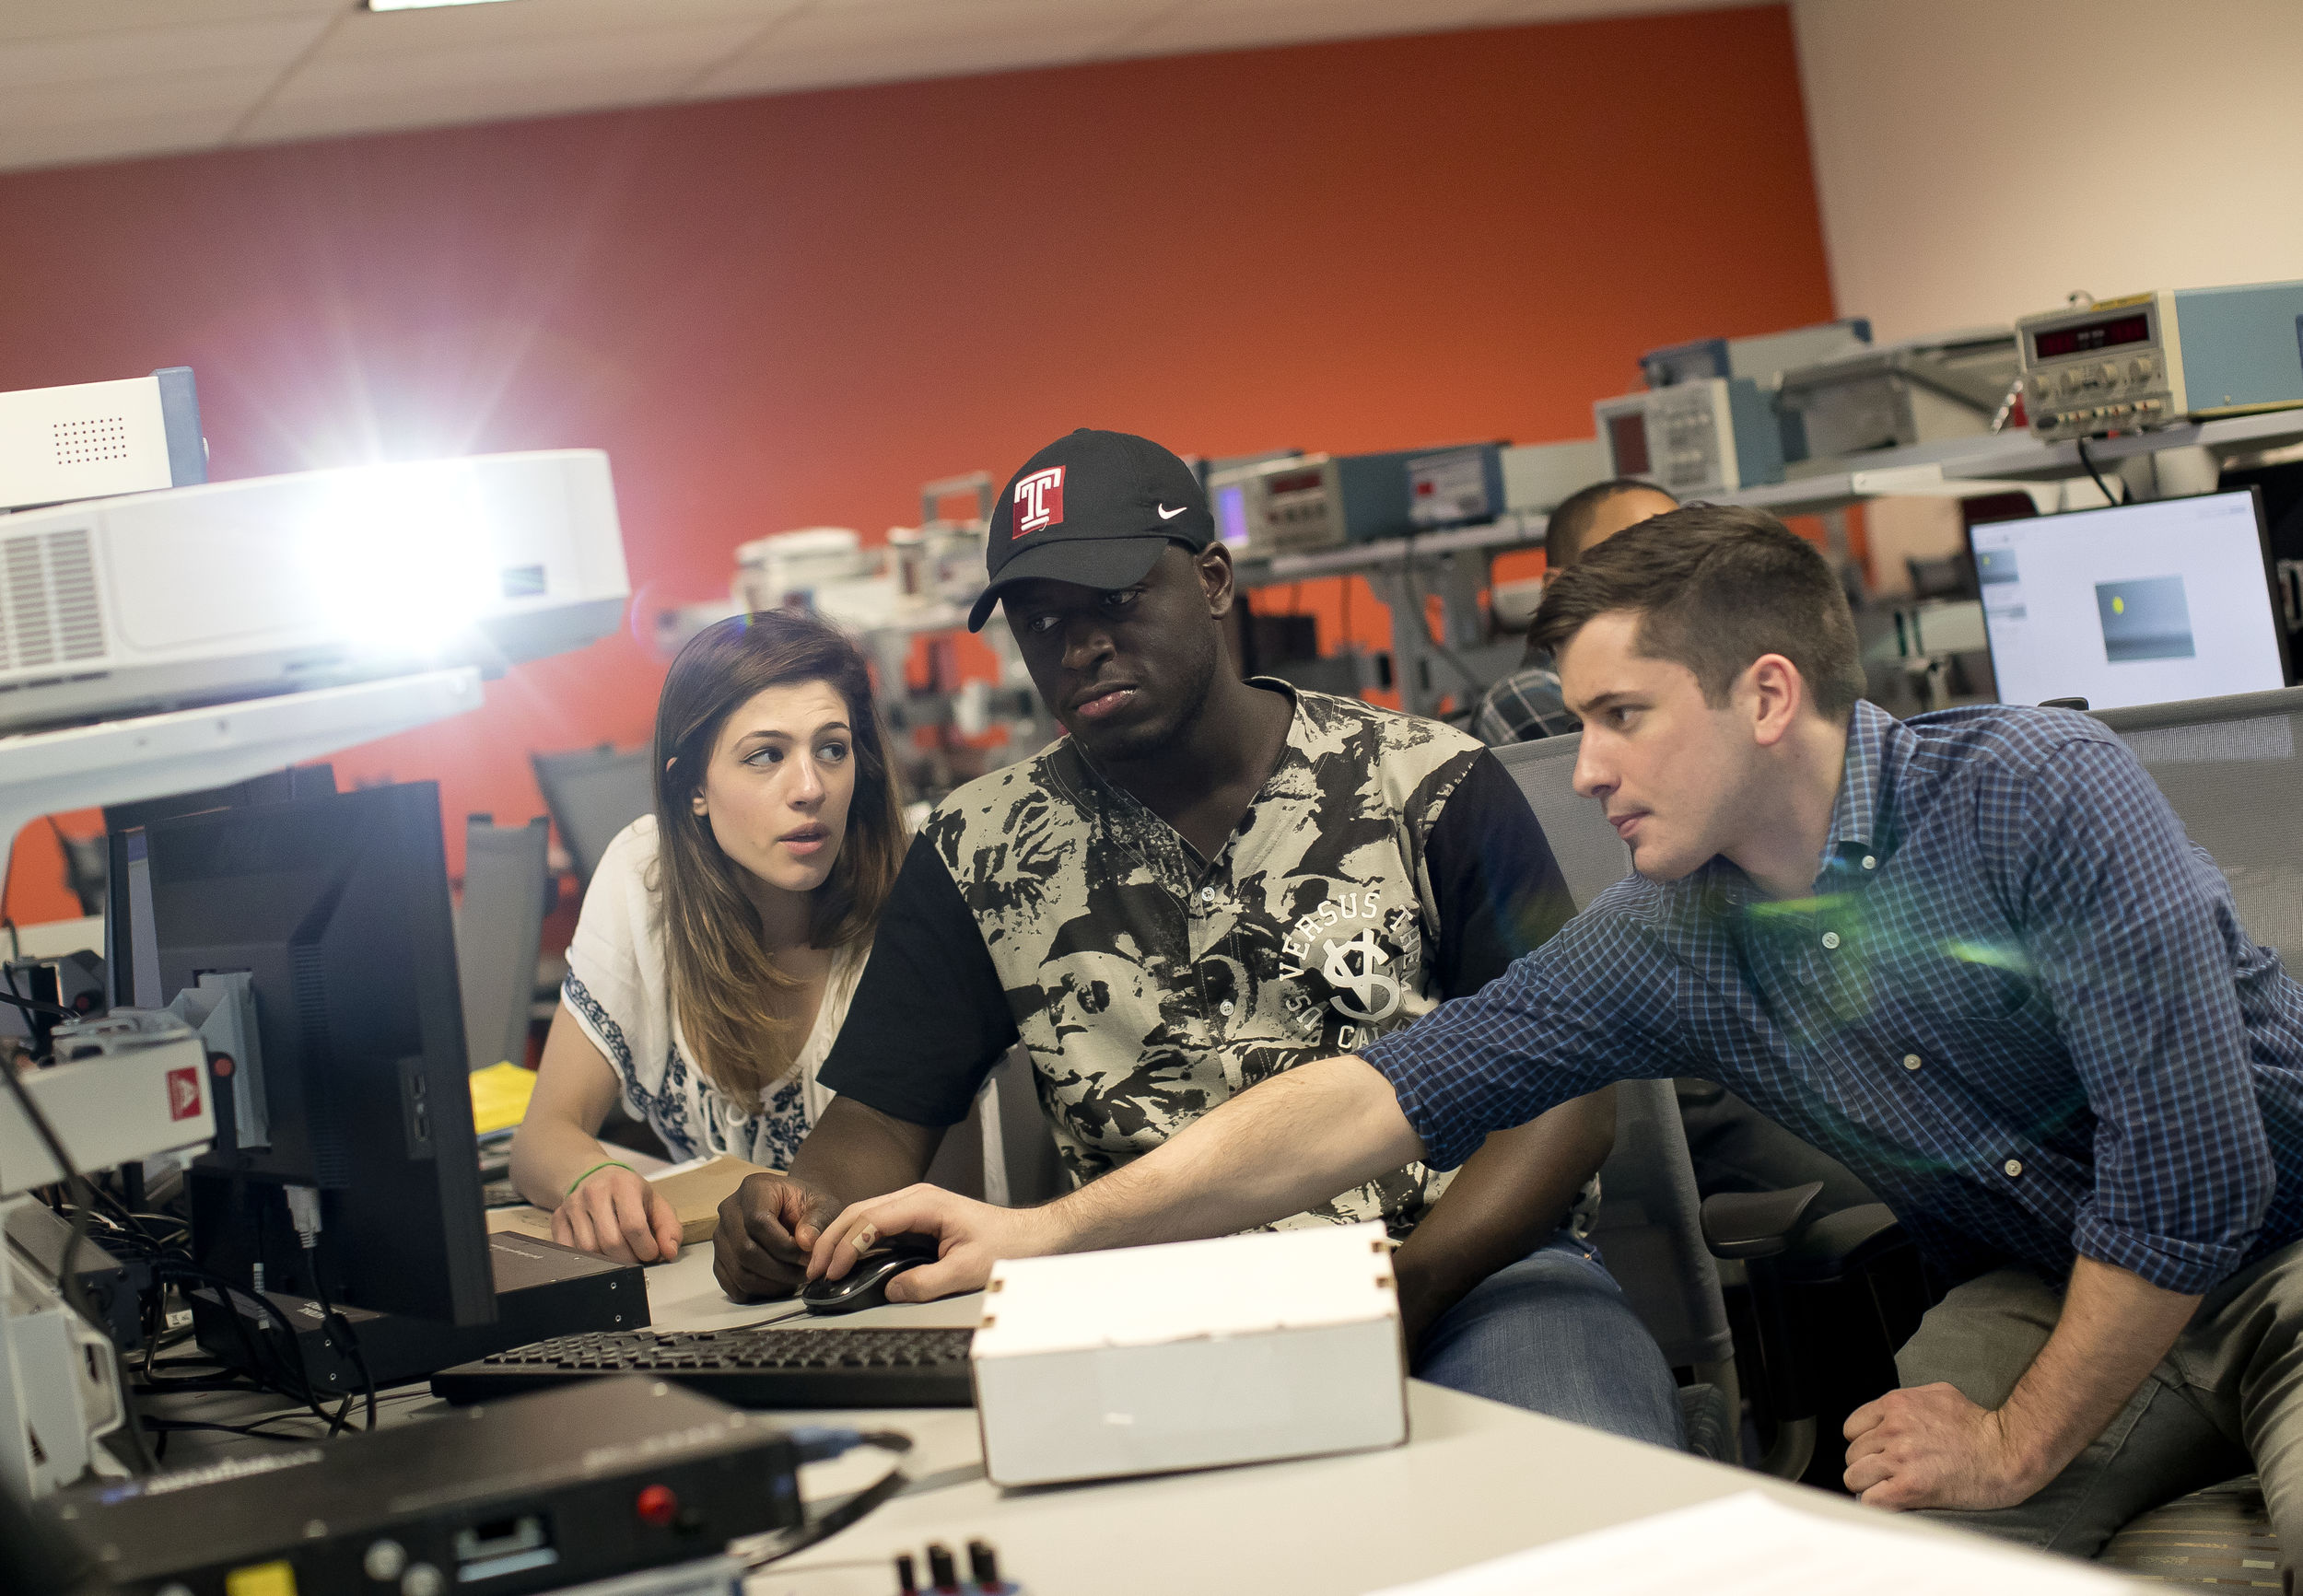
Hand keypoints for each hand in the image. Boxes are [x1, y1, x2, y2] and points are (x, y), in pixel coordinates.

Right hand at [553, 1164, 681, 1264]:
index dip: (646, 1248)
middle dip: (629, 1258)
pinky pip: (569, 1250)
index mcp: (624, 1185)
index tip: (651, 1254)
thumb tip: (669, 1252)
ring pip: (589, 1249)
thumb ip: (669, 1228)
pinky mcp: (558, 1218)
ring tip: (619, 1255)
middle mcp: (595, 1192)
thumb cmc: (628, 1192)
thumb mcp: (655, 1203)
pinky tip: (599, 1252)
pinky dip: (586, 1259)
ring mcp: (573, 1205)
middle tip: (636, 1257)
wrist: (593, 1175)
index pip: (634, 1226)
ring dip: (608, 1261)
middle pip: (611, 1242)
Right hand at [713, 1172, 842, 1300]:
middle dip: (780, 1269)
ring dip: (772, 1284)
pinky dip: (759, 1292)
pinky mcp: (720, 1259)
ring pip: (739, 1272)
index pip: (758, 1222)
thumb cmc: (808, 1207)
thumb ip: (818, 1221)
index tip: (808, 1256)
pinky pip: (733, 1285)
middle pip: (745, 1250)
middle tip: (805, 1273)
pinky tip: (780, 1284)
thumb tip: (806, 1242)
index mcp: (754, 1188)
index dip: (785, 1246)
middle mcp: (730, 1210)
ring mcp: (721, 1236)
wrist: (796, 1212)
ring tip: (795, 1278)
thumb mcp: (823, 1206)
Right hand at [809, 1184, 1066, 1302]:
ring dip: (841, 1240)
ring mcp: (916, 1206)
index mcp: (925, 1203)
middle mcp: (916, 1198)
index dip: (845, 1245)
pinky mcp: (917, 1219)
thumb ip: (926, 1283)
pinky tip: (847, 1261)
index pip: (871, 1220)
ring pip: (864, 1216)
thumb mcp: (967, 1271)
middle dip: (831, 1241)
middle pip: (859, 1212)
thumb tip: (890, 1290)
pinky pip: (877, 1226)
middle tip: (813, 1272)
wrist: (1033, 1237)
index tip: (831, 1271)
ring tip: (822, 1269)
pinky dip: (857, 1241)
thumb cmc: (1007, 1246)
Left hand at [1843, 1383, 2041, 1510]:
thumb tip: (1886, 1415)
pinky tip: (1893, 1502)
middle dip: (1867, 1466)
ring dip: (1869, 1486)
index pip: (1852, 1428)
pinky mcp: (1910, 1487)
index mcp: (1896, 1405)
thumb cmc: (1979, 1425)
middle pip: (1852, 1455)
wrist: (2007, 1451)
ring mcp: (1899, 1459)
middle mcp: (1892, 1430)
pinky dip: (1878, 1504)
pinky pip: (1870, 1501)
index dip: (1863, 1443)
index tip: (1877, 1453)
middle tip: (1889, 1474)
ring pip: (1854, 1478)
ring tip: (1889, 1489)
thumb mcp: (1939, 1394)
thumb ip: (1906, 1402)